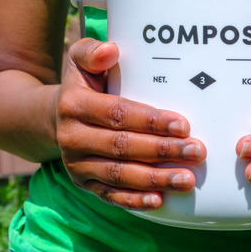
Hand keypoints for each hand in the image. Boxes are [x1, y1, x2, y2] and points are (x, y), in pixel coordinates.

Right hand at [56, 38, 206, 210]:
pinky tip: (159, 201)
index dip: (151, 121)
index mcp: (74, 105)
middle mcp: (71, 138)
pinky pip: (110, 196)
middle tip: (197, 151)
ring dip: (155, 179)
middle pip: (122, 147)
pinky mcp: (84, 184)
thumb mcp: (80, 60)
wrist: (52, 118)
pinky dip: (134, 201)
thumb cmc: (82, 85)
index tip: (183, 125)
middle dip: (162, 151)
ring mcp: (77, 165)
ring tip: (188, 179)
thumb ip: (92, 51)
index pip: (118, 114)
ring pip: (119, 175)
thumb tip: (111, 50)